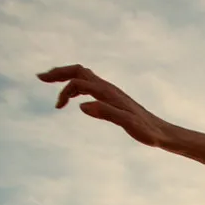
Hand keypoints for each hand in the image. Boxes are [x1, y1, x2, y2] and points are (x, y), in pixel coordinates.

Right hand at [37, 64, 173, 147]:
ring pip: (84, 76)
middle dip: (59, 72)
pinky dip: (76, 86)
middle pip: (79, 70)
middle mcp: (109, 89)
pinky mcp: (114, 99)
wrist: (164, 134)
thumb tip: (81, 105)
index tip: (57, 107)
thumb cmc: (148, 131)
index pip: (79, 82)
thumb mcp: (128, 124)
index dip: (64, 91)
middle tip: (40, 77)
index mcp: (109, 93)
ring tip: (50, 83)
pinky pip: (91, 85)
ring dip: (66, 77)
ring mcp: (111, 92)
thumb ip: (106, 113)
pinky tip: (74, 97)